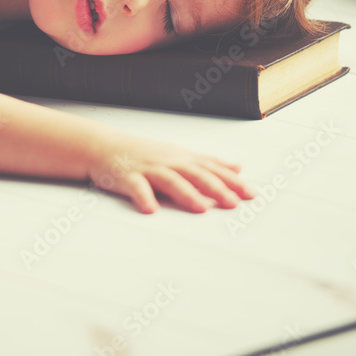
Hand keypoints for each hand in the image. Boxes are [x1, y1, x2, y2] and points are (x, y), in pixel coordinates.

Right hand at [87, 140, 253, 213]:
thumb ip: (209, 162)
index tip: (251, 194)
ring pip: (169, 180)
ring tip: (201, 208)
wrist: (104, 146)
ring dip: (185, 194)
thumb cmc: (144, 153)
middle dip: (215, 188)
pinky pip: (136, 187)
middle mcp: (168, 162)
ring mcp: (147, 169)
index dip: (231, 181)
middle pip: (195, 174)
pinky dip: (143, 197)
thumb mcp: (179, 155)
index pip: (211, 169)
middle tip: (233, 203)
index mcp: (182, 159)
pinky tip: (151, 209)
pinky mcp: (127, 177)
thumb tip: (238, 166)